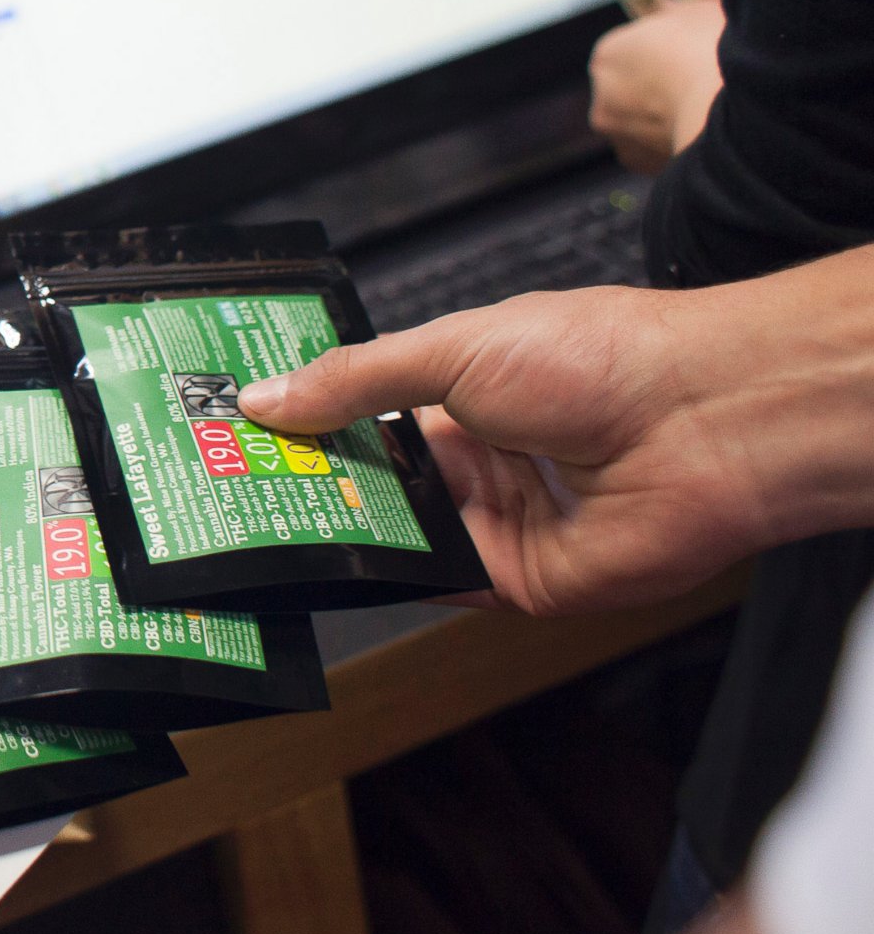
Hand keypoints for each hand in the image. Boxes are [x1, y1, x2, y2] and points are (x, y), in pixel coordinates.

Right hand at [239, 286, 774, 615]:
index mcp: (466, 392)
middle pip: (372, 480)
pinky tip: (337, 560)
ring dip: (339, 527)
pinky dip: (390, 576)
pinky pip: (438, 585)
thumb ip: (355, 380)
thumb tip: (268, 395)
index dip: (306, 421)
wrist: (701, 420)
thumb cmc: (601, 357)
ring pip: (395, 534)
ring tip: (263, 518)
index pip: (363, 414)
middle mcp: (481, 459)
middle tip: (232, 481)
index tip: (240, 427)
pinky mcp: (520, 582)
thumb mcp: (451, 348)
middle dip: (308, 479)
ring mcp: (499, 522)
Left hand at [588, 0, 722, 172]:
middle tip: (703, 82)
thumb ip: (699, 1)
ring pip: (643, 120)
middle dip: (662, 84)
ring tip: (706, 111)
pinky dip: (674, 144)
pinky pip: (656, 150)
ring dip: (666, 116)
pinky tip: (702, 136)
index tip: (695, 51)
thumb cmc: (717, 54)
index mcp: (609, 53)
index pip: (634, 48)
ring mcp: (617, 133)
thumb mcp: (711, 10)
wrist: (728, 114)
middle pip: (635, 86)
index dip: (668, 48)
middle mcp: (602, 95)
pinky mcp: (638, 163)